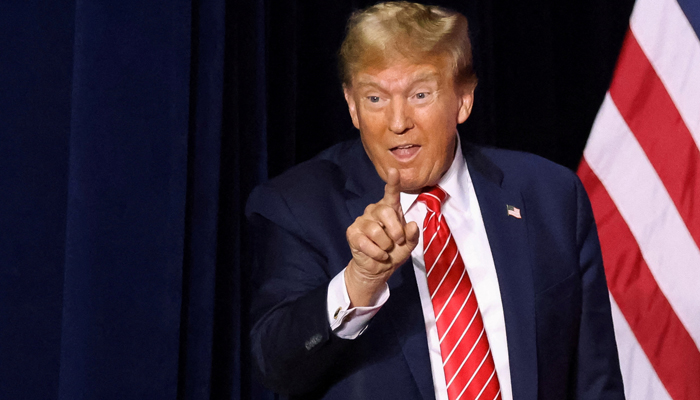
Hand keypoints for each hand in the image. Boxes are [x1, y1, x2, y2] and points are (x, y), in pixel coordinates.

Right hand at [345, 168, 419, 306]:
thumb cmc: (394, 252)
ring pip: (375, 230)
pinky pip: (365, 242)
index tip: (394, 171)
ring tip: (385, 250)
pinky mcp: (352, 233)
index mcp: (390, 209)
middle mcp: (374, 211)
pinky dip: (376, 253)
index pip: (391, 193)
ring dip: (385, 245)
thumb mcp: (408, 246)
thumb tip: (413, 225)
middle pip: (385, 211)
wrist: (378, 268)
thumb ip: (412, 236)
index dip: (393, 182)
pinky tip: (378, 255)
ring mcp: (362, 221)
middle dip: (395, 230)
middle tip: (398, 241)